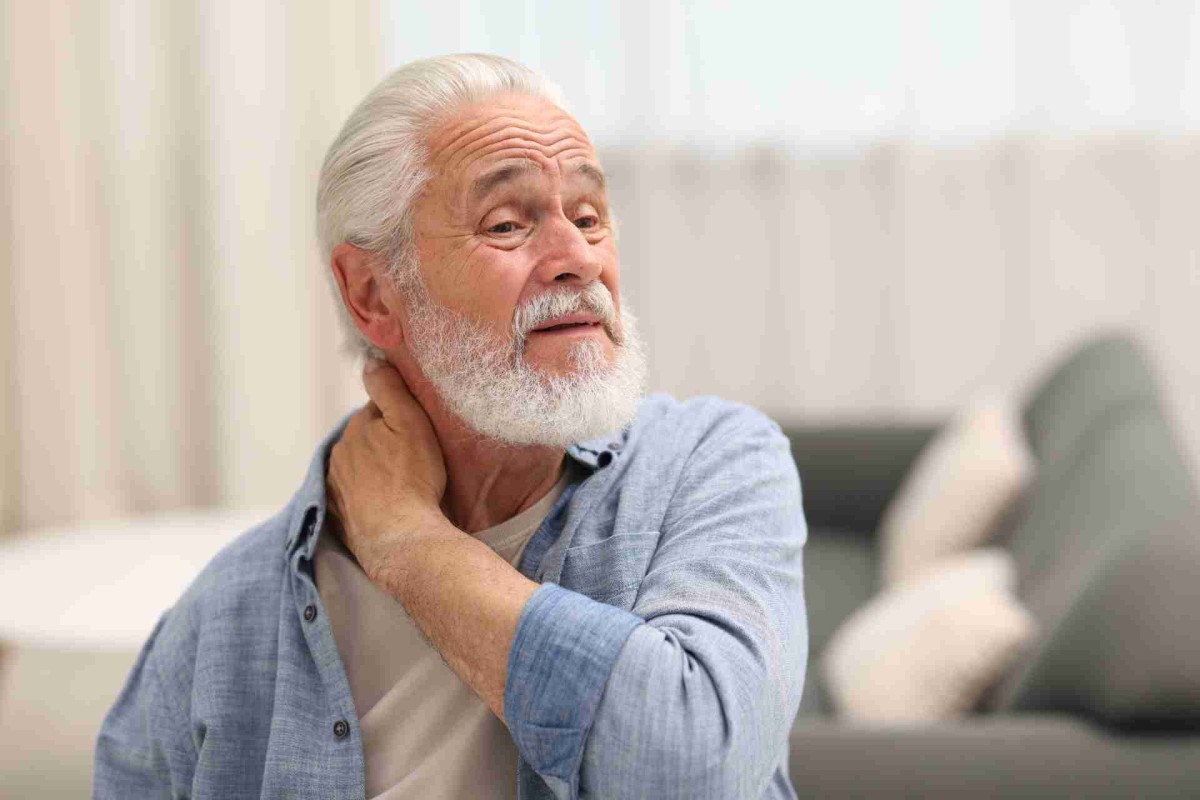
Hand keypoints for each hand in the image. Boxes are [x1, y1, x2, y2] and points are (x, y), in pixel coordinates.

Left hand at [325, 358, 447, 579]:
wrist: (401, 537)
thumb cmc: (412, 479)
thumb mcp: (410, 423)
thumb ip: (389, 389)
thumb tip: (370, 360)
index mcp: (357, 428)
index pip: (379, 412)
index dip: (400, 418)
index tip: (418, 431)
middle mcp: (340, 453)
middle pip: (367, 439)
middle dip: (384, 444)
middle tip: (414, 459)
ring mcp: (336, 485)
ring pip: (359, 467)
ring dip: (375, 470)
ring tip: (403, 484)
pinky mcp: (339, 514)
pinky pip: (354, 495)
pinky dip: (367, 495)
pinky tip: (386, 503)